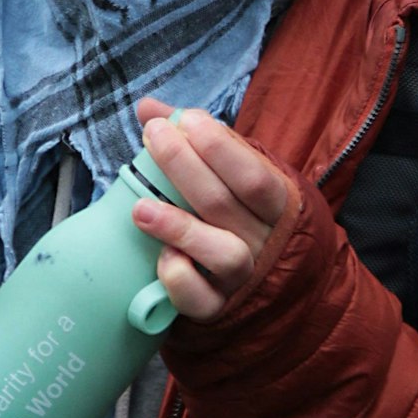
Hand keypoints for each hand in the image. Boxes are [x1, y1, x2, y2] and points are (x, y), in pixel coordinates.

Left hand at [128, 100, 292, 321]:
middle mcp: (263, 241)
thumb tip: (148, 108)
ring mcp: (242, 279)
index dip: (220, 147)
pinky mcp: (218, 309)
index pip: (253, 175)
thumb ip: (198, 140)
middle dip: (185, 166)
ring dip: (178, 227)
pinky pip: (201, 301)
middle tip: (154, 136)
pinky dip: (180, 280)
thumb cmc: (246, 213)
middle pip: (225, 204)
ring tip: (139, 207)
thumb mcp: (237, 172)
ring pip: (221, 254)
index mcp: (276, 203)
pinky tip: (162, 257)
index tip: (186, 121)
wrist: (277, 282)